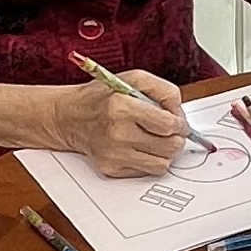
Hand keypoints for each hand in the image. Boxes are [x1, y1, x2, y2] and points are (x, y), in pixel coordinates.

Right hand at [61, 70, 188, 177]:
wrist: (70, 117)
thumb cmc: (102, 97)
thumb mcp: (133, 79)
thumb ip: (163, 90)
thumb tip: (179, 112)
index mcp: (122, 107)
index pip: (168, 125)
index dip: (180, 125)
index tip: (179, 123)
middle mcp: (117, 133)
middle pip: (169, 147)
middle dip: (176, 139)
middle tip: (170, 132)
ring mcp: (114, 154)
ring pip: (162, 164)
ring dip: (165, 152)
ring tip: (156, 140)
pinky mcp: (111, 168)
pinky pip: (146, 172)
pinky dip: (149, 160)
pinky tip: (140, 147)